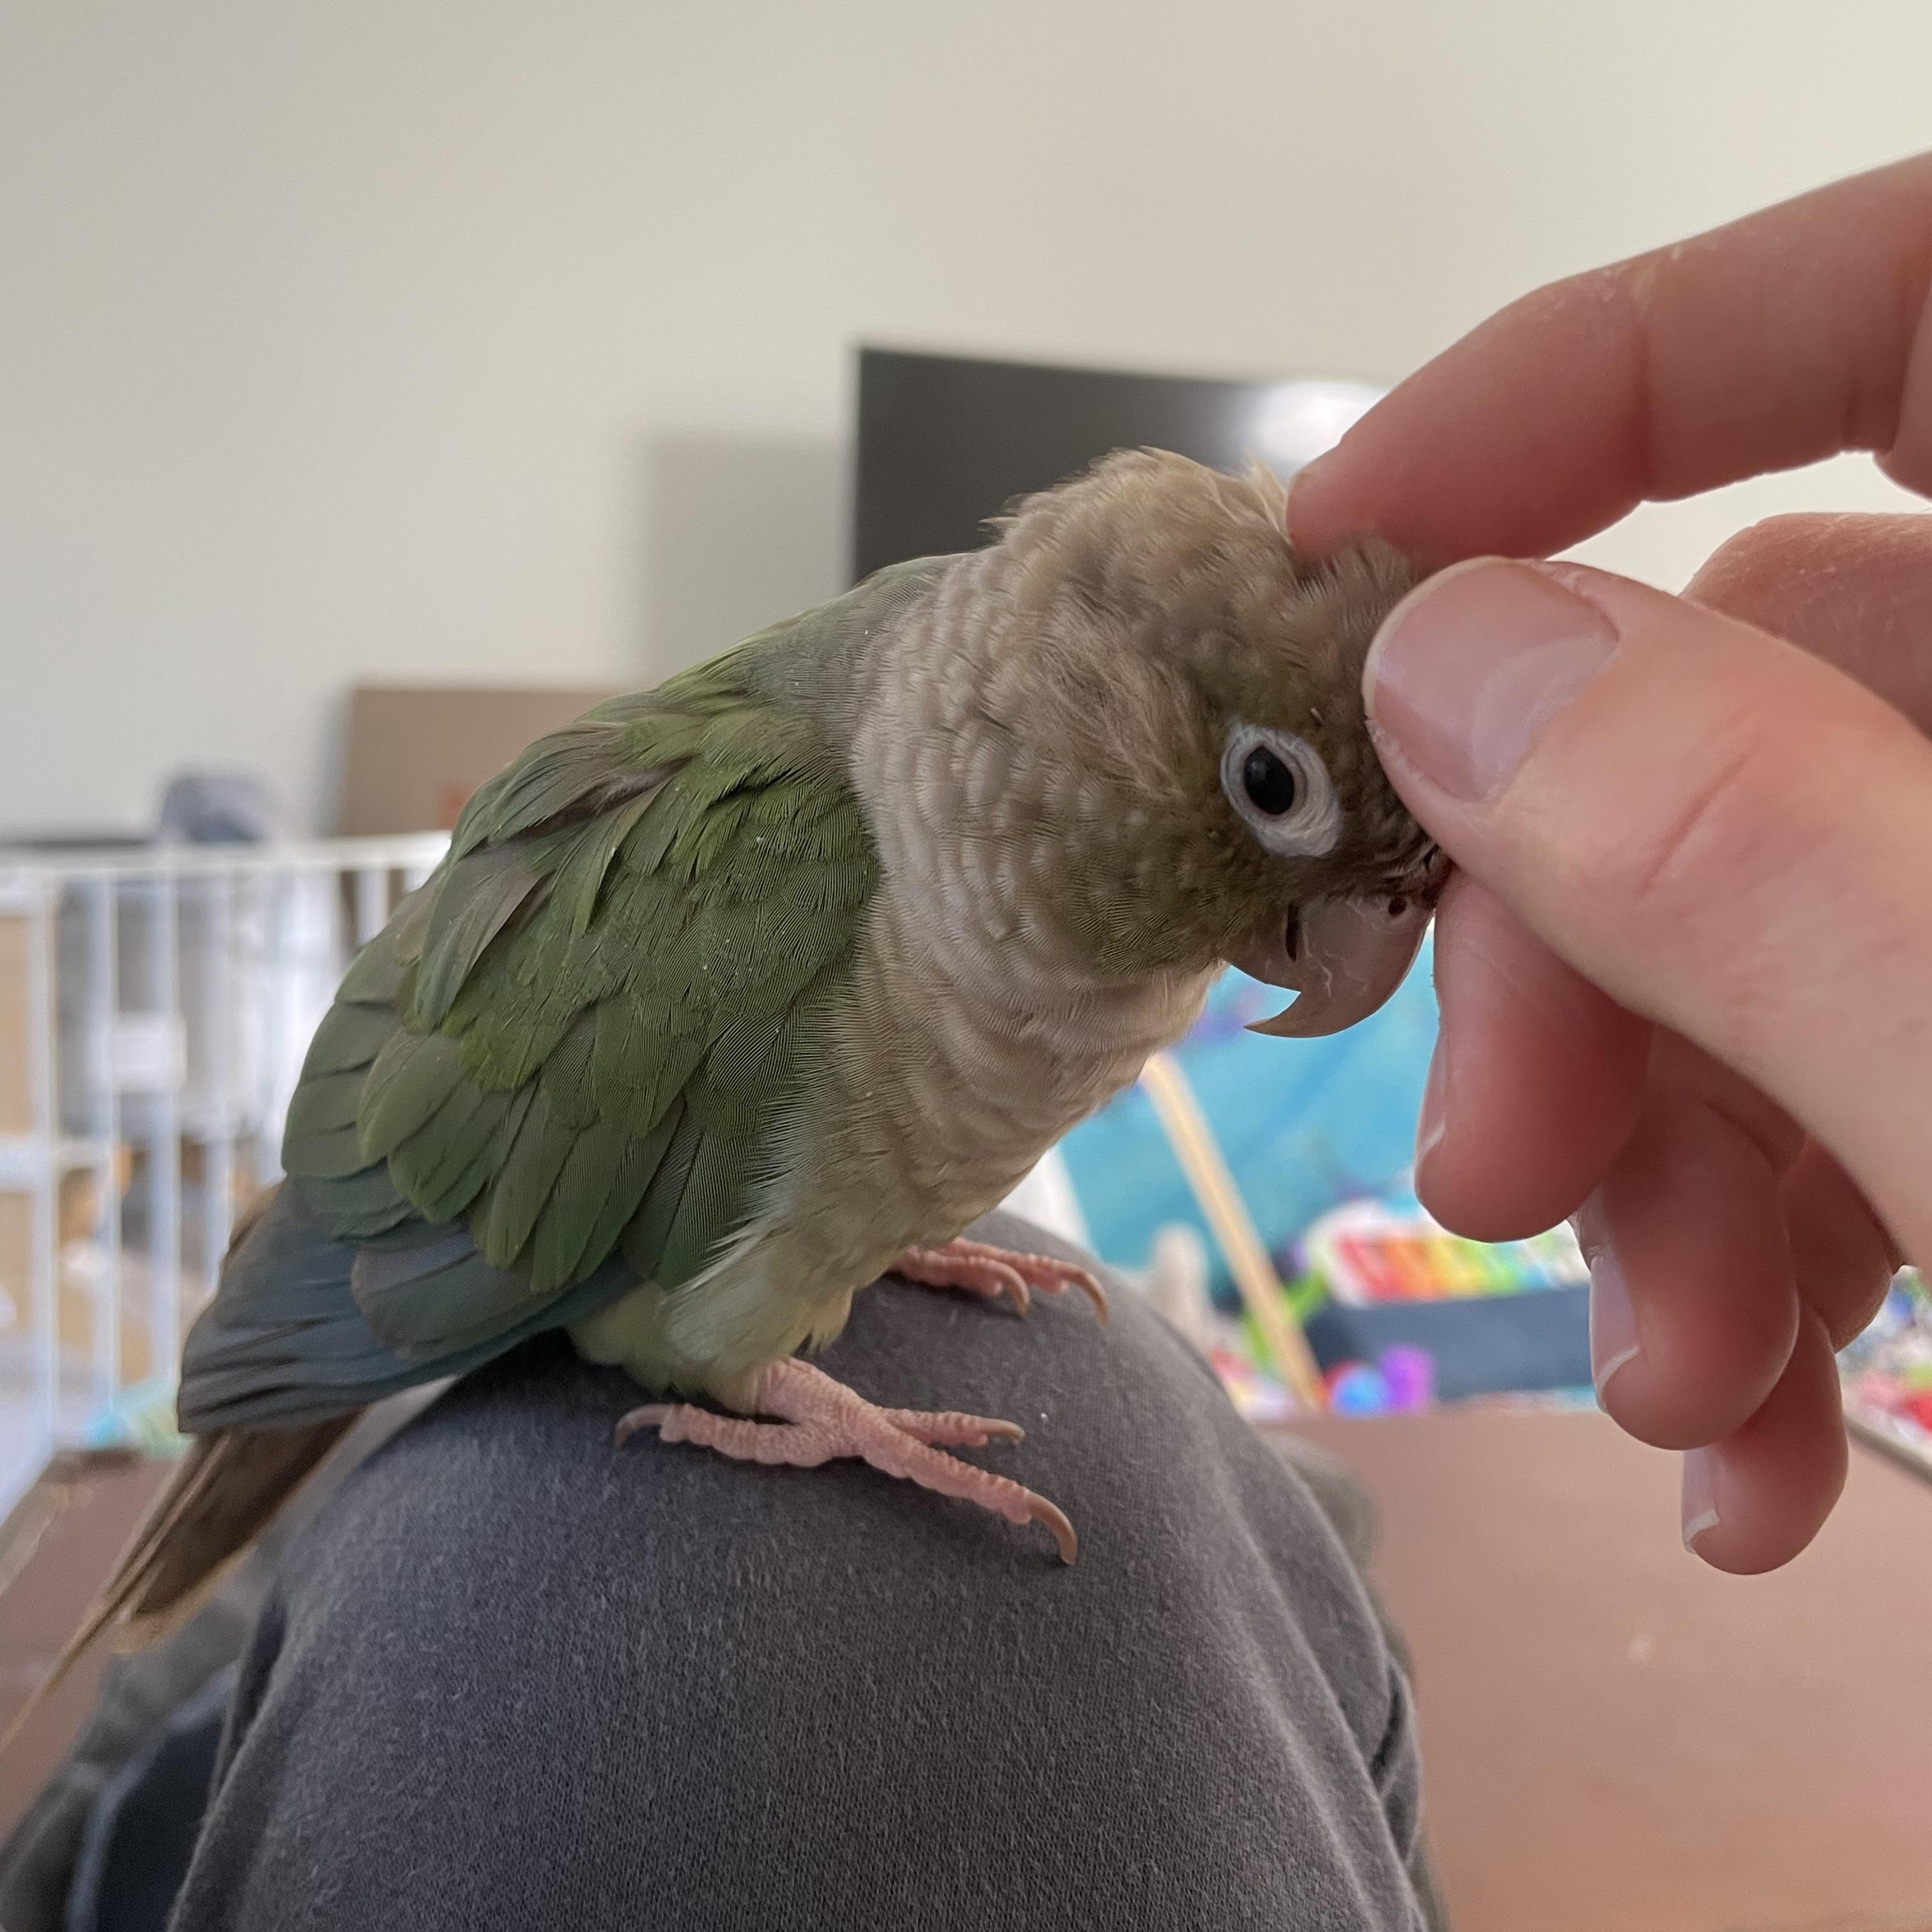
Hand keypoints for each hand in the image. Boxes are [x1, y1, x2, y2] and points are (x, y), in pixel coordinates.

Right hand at [1287, 153, 1931, 1573]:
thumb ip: (1780, 871)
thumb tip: (1444, 663)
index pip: (1905, 294)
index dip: (1585, 383)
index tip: (1336, 561)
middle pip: (1773, 692)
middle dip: (1589, 948)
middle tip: (1491, 1168)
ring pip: (1781, 919)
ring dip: (1662, 1159)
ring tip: (1676, 1380)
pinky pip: (1863, 1076)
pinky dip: (1765, 1253)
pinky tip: (1751, 1435)